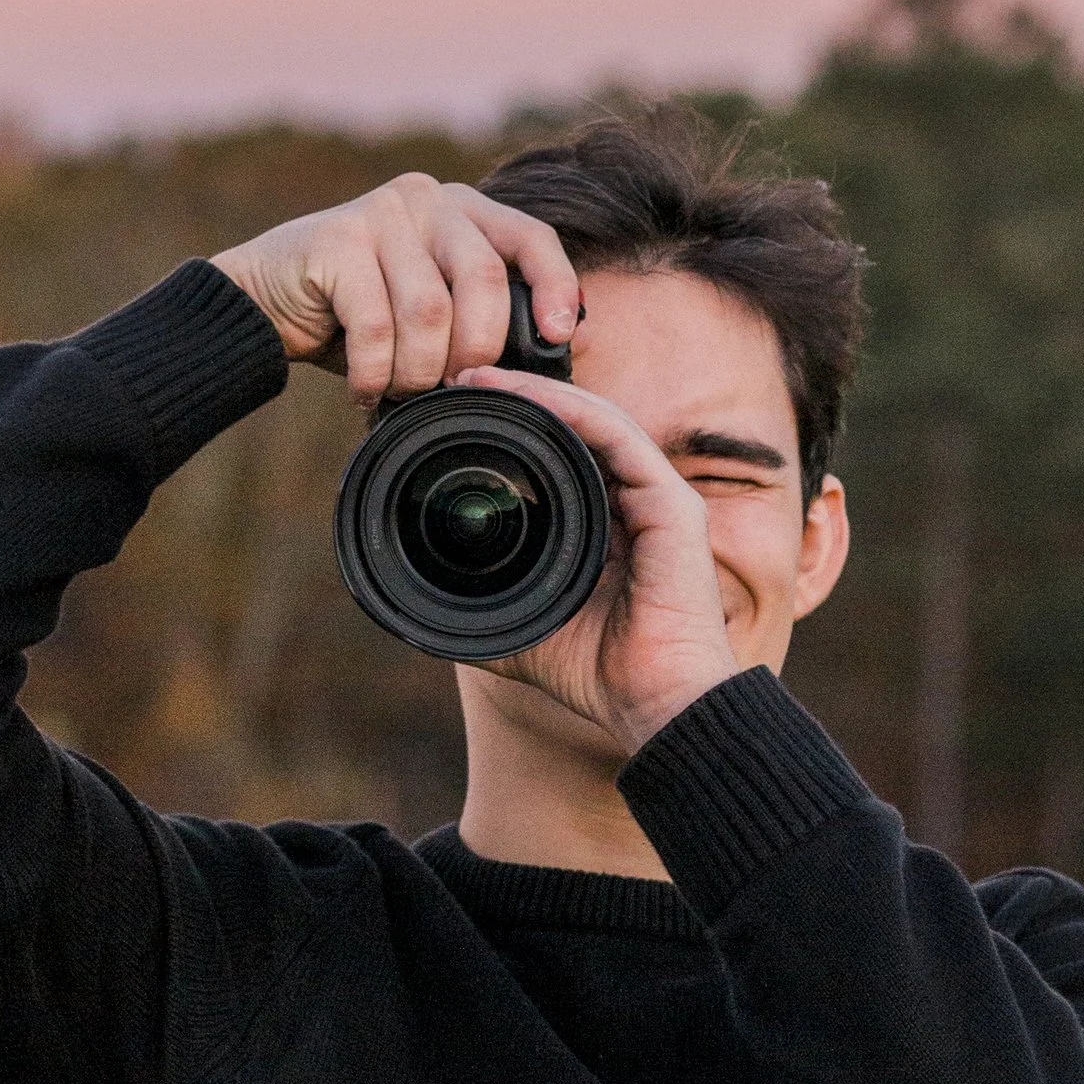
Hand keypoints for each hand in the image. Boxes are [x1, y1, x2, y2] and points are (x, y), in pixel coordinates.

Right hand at [212, 176, 580, 400]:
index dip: (555, 286)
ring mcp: (380, 213)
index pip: (531, 236)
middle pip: (483, 279)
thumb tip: (572, 341)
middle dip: (474, 351)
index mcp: (463, 209)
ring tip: (400, 391)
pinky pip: (377, 324)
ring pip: (429, 309)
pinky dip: (376, 373)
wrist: (260, 305)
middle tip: (452, 389)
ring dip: (418, 370)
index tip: (560, 336)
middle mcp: (426, 198)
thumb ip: (489, 316)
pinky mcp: (336, 240)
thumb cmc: (357, 319)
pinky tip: (366, 389)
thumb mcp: (434, 314)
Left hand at [448, 368, 739, 755]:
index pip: (563, 453)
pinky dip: (572, 411)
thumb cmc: (598, 674)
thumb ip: (480, 606)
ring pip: (596, 419)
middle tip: (459, 380)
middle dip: (520, 397)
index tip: (457, 411)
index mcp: (607, 525)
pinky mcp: (672, 504)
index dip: (515, 424)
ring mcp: (659, 498)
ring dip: (538, 392)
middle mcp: (636, 502)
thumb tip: (411, 612)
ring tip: (481, 379)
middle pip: (578, 425)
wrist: (654, 704)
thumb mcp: (520, 629)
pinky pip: (618, 437)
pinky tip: (528, 398)